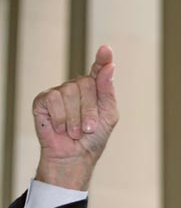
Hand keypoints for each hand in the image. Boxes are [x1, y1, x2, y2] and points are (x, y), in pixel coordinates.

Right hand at [32, 46, 118, 189]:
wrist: (74, 157)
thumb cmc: (93, 138)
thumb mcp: (108, 115)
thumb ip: (108, 91)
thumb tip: (109, 67)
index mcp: (95, 89)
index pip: (99, 69)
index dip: (102, 59)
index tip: (106, 50)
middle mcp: (77, 87)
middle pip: (85, 84)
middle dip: (90, 110)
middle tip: (89, 128)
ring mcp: (60, 92)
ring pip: (69, 92)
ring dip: (75, 118)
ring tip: (75, 131)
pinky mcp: (43, 100)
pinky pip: (54, 100)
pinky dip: (61, 118)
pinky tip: (61, 128)